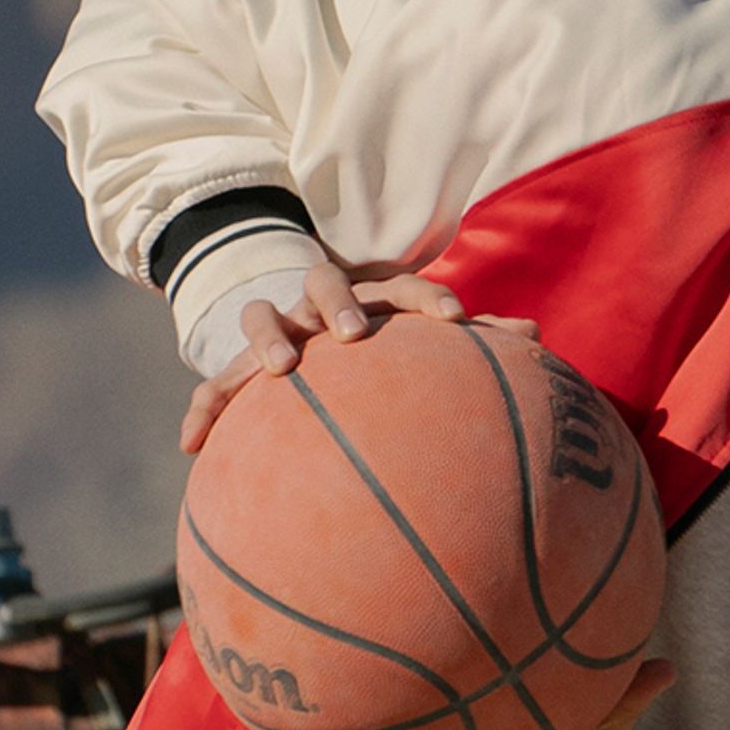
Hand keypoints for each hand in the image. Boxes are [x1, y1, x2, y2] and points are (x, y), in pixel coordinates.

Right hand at [179, 259, 464, 458]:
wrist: (303, 336)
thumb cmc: (381, 352)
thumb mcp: (421, 346)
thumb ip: (477, 344)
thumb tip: (538, 336)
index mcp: (374, 298)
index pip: (405, 287)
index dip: (429, 298)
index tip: (455, 320)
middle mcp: (321, 306)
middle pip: (325, 283)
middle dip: (340, 303)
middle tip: (355, 332)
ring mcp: (277, 329)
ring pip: (262, 316)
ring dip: (269, 335)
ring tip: (280, 368)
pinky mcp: (237, 366)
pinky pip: (213, 386)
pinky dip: (201, 409)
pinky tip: (191, 446)